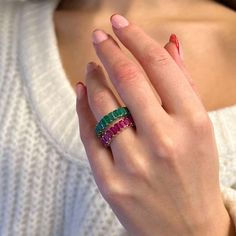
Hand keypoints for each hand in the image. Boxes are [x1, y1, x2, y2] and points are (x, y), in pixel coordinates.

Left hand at [76, 14, 231, 235]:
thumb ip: (182, 83)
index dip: (135, 38)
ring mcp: (134, 164)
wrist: (187, 229)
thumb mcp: (198, 128)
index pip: (157, 66)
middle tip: (98, 36)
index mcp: (192, 124)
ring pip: (103, 104)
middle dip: (108, 50)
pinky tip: (82, 92)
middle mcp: (163, 141)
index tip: (119, 23)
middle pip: (127, 79)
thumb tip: (169, 43)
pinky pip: (89, 135)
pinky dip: (83, 108)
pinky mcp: (112, 182)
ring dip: (93, 78)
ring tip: (91, 66)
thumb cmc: (195, 173)